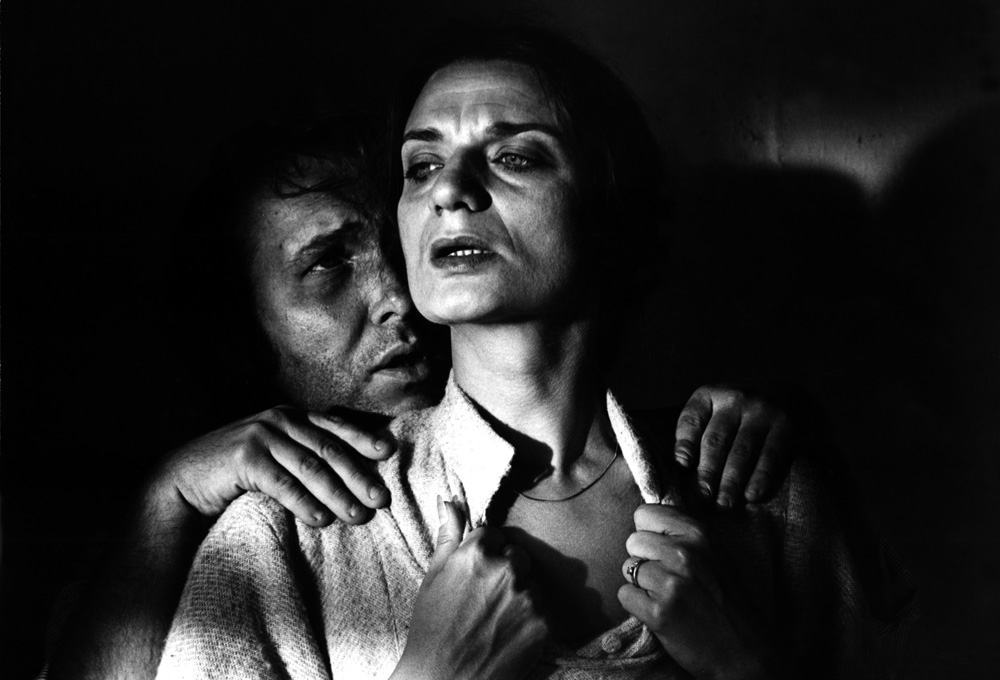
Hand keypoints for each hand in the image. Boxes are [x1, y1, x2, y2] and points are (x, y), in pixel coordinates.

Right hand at [152, 406, 393, 526]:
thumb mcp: (274, 454)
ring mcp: (260, 436)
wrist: (183, 480)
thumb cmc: (236, 472)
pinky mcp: (243, 458)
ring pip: (310, 468)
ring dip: (337, 494)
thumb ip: (304, 453)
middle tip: (381, 498)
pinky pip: (282, 483)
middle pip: (328, 449)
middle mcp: (278, 420)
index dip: (363, 439)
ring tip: (358, 516)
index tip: (389, 453)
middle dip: (358, 474)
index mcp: (290, 416)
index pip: (335, 427)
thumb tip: (351, 474)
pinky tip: (320, 520)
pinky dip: (304, 502)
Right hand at [392, 498, 546, 679]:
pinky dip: (530, 622)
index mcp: (476, 553)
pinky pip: (543, 611)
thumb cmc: (431, 629)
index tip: (478, 574)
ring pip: (532, 584)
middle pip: (519, 556)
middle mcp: (506, 569)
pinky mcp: (543, 624)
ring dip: (520, 596)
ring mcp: (527, 597)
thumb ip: (448, 535)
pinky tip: (508, 636)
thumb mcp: (432, 577)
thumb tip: (449, 499)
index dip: (487, 554)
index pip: (495, 535)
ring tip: (496, 621)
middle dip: (508, 571)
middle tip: (486, 600)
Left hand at [618, 505, 772, 679]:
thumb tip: (646, 518)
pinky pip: (624, 595)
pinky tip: (661, 613)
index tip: (664, 551)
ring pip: (628, 568)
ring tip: (669, 597)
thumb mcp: (715, 554)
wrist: (744, 652)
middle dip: (645, 560)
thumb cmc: (727, 602)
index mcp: (699, 533)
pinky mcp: (659, 613)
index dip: (650, 533)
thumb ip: (683, 534)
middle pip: (633, 541)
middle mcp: (685, 554)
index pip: (645, 513)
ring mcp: (672, 583)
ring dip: (642, 584)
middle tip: (669, 579)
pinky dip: (637, 606)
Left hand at [674, 385, 792, 507]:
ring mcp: (761, 411)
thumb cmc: (735, 417)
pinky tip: (752, 496)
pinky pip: (770, 455)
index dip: (685, 444)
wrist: (783, 395)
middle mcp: (734, 399)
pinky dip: (760, 478)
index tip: (682, 467)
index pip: (692, 420)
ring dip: (731, 480)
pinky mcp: (785, 425)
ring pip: (742, 451)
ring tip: (724, 504)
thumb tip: (682, 472)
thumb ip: (695, 437)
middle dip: (708, 472)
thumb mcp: (711, 414)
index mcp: (709, 395)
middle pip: (716, 440)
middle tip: (703, 498)